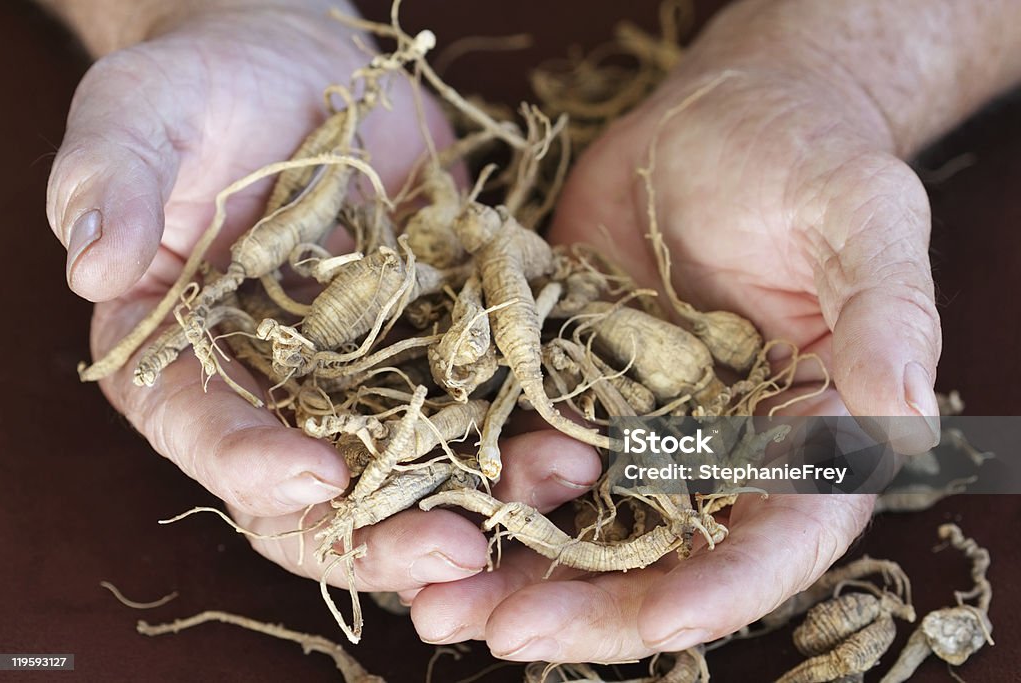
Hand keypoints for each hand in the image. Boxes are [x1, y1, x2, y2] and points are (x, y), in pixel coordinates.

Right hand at [45, 0, 499, 602]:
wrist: (298, 70)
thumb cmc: (200, 91)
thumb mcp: (139, 113)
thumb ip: (108, 177)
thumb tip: (90, 260)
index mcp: (183, 360)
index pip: (204, 434)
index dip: (252, 467)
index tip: (312, 476)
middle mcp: (276, 391)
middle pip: (321, 495)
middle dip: (385, 531)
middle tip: (456, 553)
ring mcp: (366, 376)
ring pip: (416, 469)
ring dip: (481, 497)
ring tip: (550, 487)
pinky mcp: (439, 341)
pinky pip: (482, 401)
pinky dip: (529, 425)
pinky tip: (583, 435)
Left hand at [404, 0, 963, 661]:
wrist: (718, 119)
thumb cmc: (810, 157)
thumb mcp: (864, 220)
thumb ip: (887, 321)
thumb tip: (907, 431)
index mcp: (806, 441)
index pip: (770, 545)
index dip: (711, 594)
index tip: (645, 627)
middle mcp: (716, 453)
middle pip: (655, 557)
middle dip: (579, 604)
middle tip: (491, 629)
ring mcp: (634, 422)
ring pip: (574, 517)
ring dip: (506, 562)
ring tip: (424, 592)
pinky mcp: (568, 379)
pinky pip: (519, 441)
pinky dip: (474, 477)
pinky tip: (418, 499)